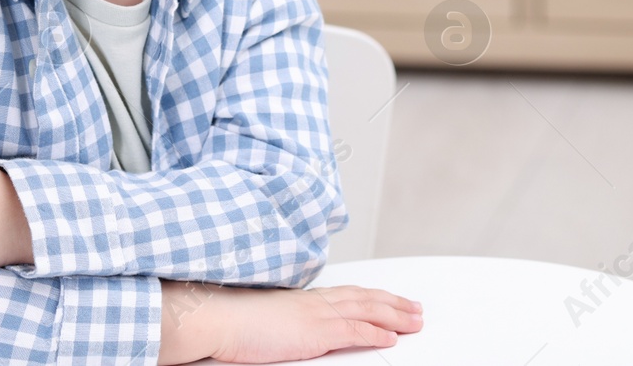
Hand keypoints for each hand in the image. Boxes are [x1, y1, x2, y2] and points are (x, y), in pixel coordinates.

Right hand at [158, 280, 422, 363]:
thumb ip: (286, 323)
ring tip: (416, 320)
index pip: (348, 294)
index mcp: (303, 298)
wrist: (215, 315)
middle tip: (417, 309)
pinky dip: (376, 332)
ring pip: (367, 310)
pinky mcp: (314, 331)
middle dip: (394, 303)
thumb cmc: (230, 319)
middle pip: (365, 299)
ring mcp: (315, 314)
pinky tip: (392, 337)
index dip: (374, 296)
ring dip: (395, 315)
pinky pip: (354, 331)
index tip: (392, 299)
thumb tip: (292, 330)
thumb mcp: (266, 319)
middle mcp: (314, 301)